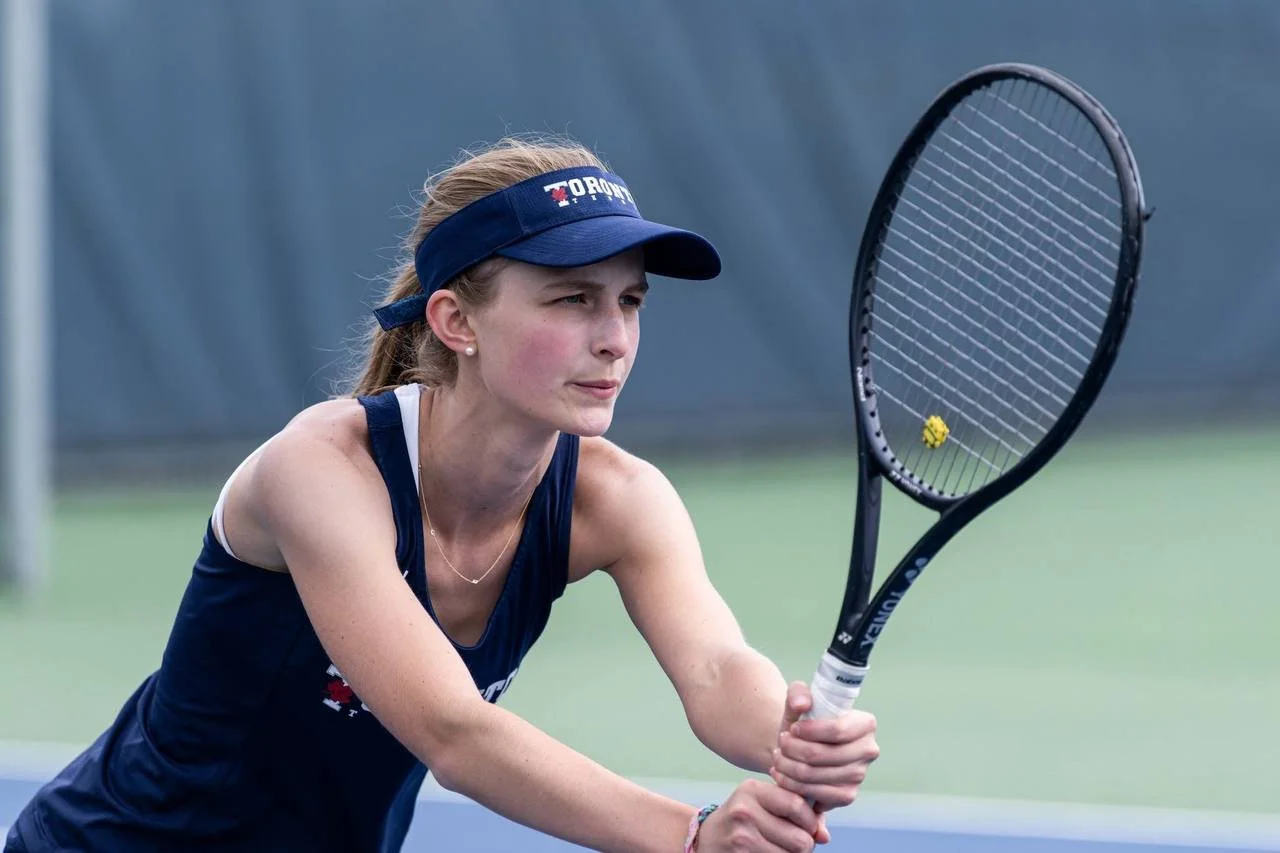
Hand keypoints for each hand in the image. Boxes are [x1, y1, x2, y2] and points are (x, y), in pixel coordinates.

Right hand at [693, 778, 828, 851]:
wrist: (705, 838)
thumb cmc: (743, 818)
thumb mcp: (762, 803)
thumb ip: (797, 811)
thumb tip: (824, 836)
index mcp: (752, 790)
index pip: (798, 805)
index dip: (811, 821)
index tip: (810, 826)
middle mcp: (744, 811)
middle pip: (800, 838)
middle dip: (806, 844)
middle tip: (798, 841)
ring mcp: (741, 837)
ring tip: (783, 847)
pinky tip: (771, 852)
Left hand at [769, 681, 878, 810]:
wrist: (801, 748)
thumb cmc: (804, 722)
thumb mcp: (798, 700)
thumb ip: (797, 693)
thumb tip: (801, 704)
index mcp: (865, 723)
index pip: (838, 730)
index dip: (810, 731)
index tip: (792, 729)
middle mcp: (868, 750)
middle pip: (823, 755)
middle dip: (793, 749)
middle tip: (780, 744)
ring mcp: (860, 775)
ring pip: (816, 775)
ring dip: (789, 767)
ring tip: (778, 757)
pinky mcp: (848, 795)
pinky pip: (818, 794)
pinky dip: (794, 786)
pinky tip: (782, 775)